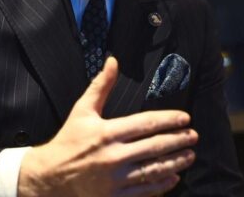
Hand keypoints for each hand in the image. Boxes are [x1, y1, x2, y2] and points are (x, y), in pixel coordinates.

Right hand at [17, 57, 197, 196]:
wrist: (49, 176)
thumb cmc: (68, 141)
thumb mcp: (82, 110)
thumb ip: (101, 86)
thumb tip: (113, 61)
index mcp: (107, 132)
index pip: (147, 123)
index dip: (170, 120)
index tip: (185, 118)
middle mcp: (114, 156)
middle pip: (156, 146)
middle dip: (179, 140)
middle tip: (193, 136)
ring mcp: (115, 178)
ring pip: (154, 169)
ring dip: (176, 162)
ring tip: (189, 155)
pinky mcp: (115, 196)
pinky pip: (145, 190)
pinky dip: (162, 183)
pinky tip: (173, 176)